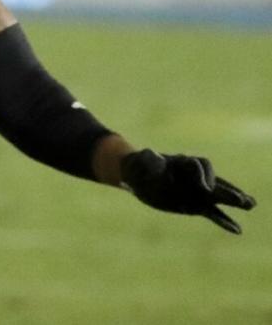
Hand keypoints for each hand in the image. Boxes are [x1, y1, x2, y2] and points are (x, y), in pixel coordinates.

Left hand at [120, 149, 255, 233]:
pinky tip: (237, 230)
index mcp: (183, 163)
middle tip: (243, 199)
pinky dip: (224, 221)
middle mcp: (194, 177)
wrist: (137, 175)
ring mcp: (197, 192)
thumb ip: (150, 158)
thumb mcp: (141, 158)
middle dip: (229, 190)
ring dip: (233, 201)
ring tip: (251, 204)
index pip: (199, 165)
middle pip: (216, 181)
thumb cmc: (139, 163)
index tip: (203, 187)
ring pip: (218, 196)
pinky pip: (212, 213)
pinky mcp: (195, 206)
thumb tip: (157, 158)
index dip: (203, 175)